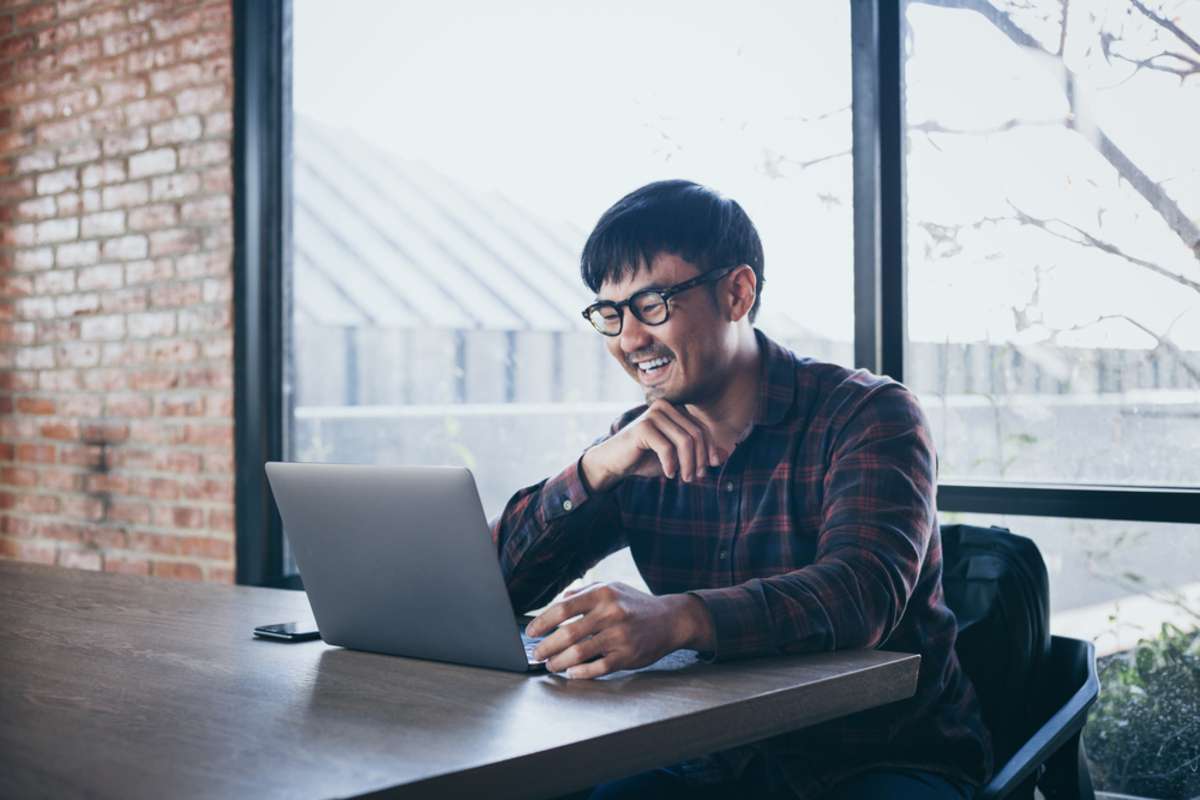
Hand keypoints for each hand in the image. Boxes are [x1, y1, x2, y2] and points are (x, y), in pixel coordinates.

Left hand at [526, 582, 714, 678]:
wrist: (670, 620)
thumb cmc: (634, 604)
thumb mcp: (611, 588)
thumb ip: (582, 593)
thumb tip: (556, 602)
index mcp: (602, 594)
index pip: (563, 608)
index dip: (542, 622)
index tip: (530, 632)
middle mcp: (611, 613)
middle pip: (567, 634)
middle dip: (546, 647)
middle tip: (536, 653)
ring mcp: (620, 636)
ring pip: (579, 653)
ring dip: (559, 662)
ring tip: (550, 665)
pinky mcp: (628, 656)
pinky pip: (597, 668)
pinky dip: (580, 672)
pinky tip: (571, 672)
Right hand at [581, 400, 724, 491]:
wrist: (615, 462)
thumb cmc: (646, 458)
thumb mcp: (677, 457)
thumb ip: (699, 454)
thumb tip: (724, 456)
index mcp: (675, 409)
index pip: (701, 428)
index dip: (709, 449)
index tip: (710, 468)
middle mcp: (665, 406)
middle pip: (696, 434)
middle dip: (699, 459)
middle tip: (696, 477)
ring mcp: (654, 414)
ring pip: (684, 441)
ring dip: (688, 464)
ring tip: (685, 478)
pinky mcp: (643, 426)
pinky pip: (667, 448)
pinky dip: (671, 464)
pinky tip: (669, 474)